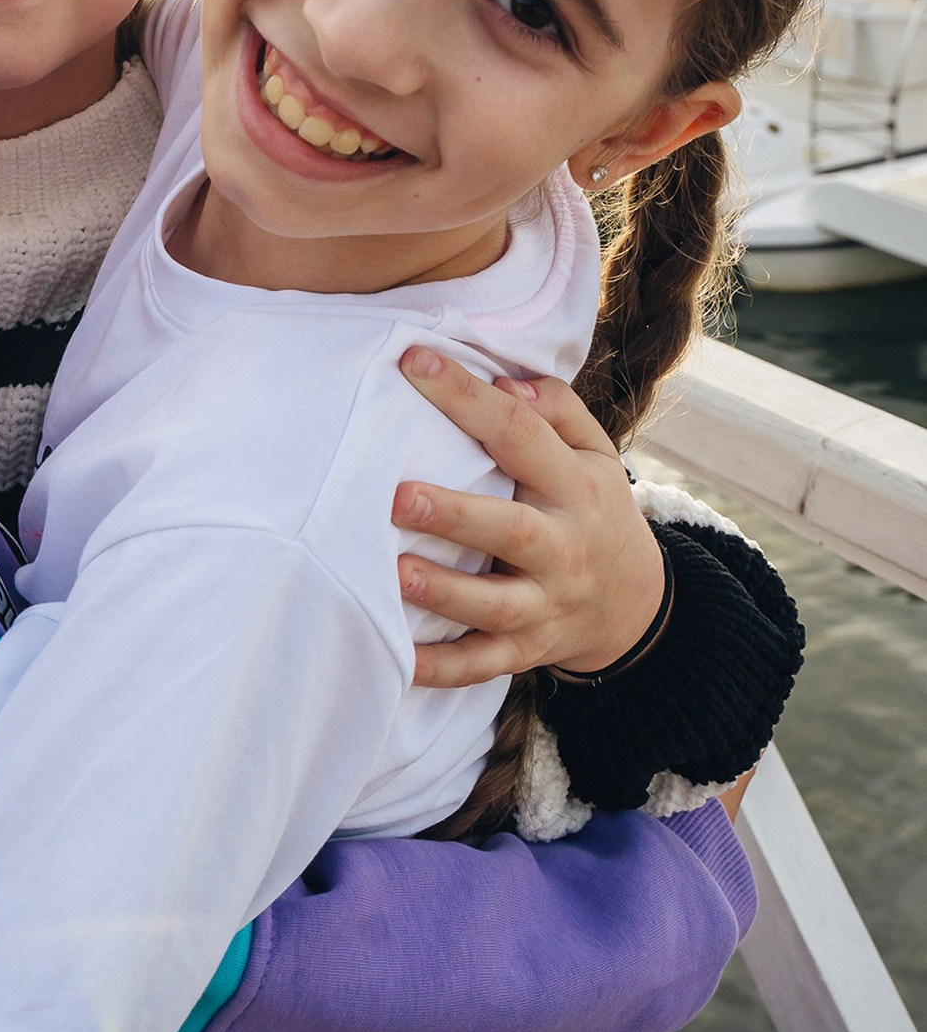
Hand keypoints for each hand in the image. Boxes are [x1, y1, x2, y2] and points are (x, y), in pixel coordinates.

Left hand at [395, 351, 666, 686]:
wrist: (635, 605)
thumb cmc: (592, 508)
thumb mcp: (595, 453)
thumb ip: (556, 409)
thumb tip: (503, 381)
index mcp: (574, 486)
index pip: (520, 433)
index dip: (467, 397)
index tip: (414, 362)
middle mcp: (562, 548)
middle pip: (509, 531)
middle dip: (455, 516)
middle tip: (398, 497)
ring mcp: (544, 605)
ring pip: (493, 605)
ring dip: (444, 593)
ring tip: (395, 574)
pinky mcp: (526, 650)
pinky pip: (482, 665)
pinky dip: (442, 669)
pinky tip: (400, 661)